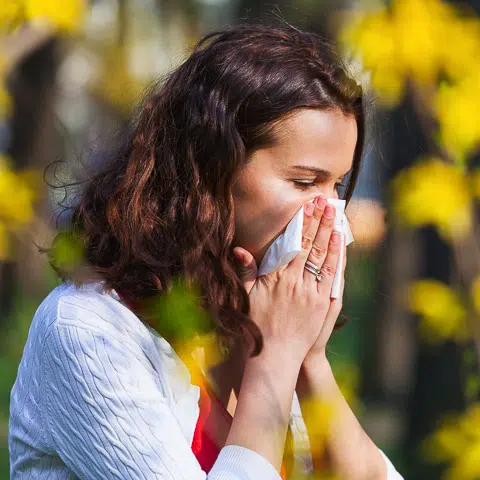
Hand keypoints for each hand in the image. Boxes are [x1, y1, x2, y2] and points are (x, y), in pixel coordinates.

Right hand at [232, 196, 341, 363]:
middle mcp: (294, 281)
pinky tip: (338, 240)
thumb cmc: (258, 325)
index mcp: (275, 277)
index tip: (306, 206)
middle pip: (309, 244)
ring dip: (329, 232)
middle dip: (317, 220)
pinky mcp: (322, 303)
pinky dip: (335, 255)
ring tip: (334, 213)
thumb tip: (240, 249)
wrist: (276, 356)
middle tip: (324, 201)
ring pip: (322, 255)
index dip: (301, 222)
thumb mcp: (246, 297)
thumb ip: (245, 271)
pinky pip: (331, 274)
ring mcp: (310, 292)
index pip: (291, 243)